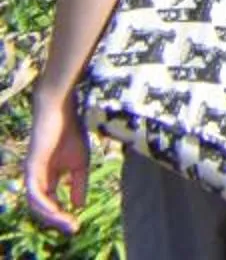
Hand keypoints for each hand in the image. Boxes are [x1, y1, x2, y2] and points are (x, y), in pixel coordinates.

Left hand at [21, 91, 85, 233]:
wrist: (62, 111)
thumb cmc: (71, 132)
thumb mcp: (80, 163)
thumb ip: (78, 184)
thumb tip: (78, 206)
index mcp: (49, 178)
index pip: (52, 202)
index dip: (63, 215)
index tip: (77, 224)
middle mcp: (38, 179)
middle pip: (43, 207)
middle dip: (57, 220)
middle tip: (73, 228)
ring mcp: (33, 174)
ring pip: (36, 204)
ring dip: (50, 216)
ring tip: (66, 222)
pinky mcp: (31, 168)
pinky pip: (34, 192)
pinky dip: (43, 204)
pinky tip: (55, 210)